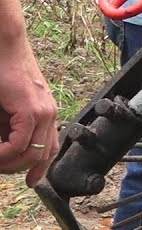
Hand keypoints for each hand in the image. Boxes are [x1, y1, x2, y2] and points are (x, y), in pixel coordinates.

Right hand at [0, 44, 58, 186]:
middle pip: (42, 156)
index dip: (40, 168)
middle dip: (19, 169)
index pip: (49, 148)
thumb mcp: (7, 107)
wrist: (4, 47)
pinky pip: (20, 144)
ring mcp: (43, 112)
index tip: (28, 181)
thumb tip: (5, 146)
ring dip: (9, 165)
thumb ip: (9, 126)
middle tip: (0, 169)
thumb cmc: (2, 75)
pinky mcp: (31, 111)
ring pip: (32, 154)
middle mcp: (50, 115)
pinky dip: (4, 154)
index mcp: (46, 114)